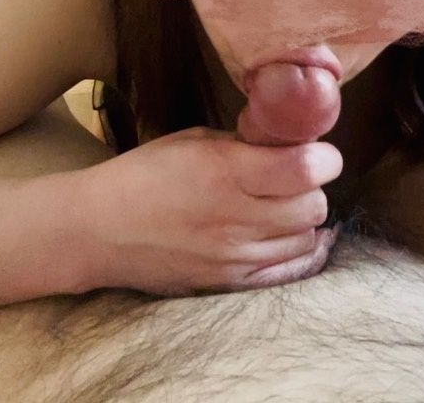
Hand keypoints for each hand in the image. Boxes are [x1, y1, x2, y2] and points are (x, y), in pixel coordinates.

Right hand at [78, 126, 342, 295]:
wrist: (99, 229)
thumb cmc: (145, 174)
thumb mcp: (194, 140)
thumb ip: (245, 143)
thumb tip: (288, 142)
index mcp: (227, 172)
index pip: (306, 168)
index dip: (323, 156)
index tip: (316, 150)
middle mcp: (237, 218)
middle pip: (314, 205)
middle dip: (312, 185)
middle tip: (294, 176)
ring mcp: (235, 257)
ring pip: (307, 238)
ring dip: (302, 218)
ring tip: (280, 204)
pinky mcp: (230, 283)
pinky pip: (289, 271)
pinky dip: (296, 249)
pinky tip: (285, 234)